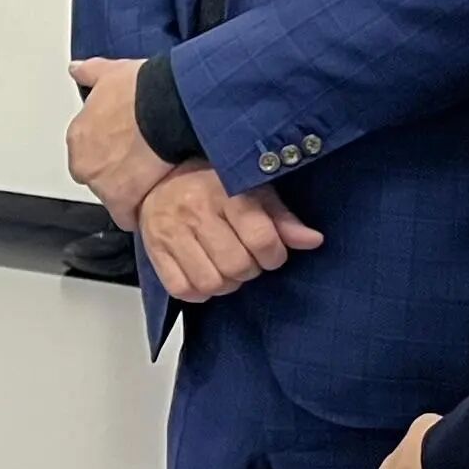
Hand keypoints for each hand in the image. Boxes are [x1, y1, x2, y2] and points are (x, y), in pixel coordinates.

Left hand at [65, 56, 173, 225]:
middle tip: (141, 163)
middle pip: (97, 177)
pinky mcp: (122, 201)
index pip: (87, 153)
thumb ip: (89, 72)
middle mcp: (84, 162)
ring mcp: (101, 184)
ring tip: (153, 179)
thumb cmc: (142, 89)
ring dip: (129, 192)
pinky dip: (138, 212)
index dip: (109, 152)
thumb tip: (77, 69)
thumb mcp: (110, 72)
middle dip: (115, 174)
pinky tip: (153, 200)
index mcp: (78, 135)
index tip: (125, 147)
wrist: (166, 107)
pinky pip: (127, 216)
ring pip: (112, 197)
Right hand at [135, 166, 323, 302]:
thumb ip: (282, 218)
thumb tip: (314, 241)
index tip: (271, 252)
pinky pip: (182, 289)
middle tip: (247, 258)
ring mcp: (171, 232)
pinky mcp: (155, 250)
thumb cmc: (213, 183)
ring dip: (226, 283)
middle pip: (236, 265)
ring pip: (211, 282)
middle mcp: (195, 211)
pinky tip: (205, 274)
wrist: (159, 177)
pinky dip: (199, 291)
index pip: (260, 238)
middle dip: (250, 269)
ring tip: (226, 267)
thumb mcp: (254, 190)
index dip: (274, 255)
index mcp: (225, 191)